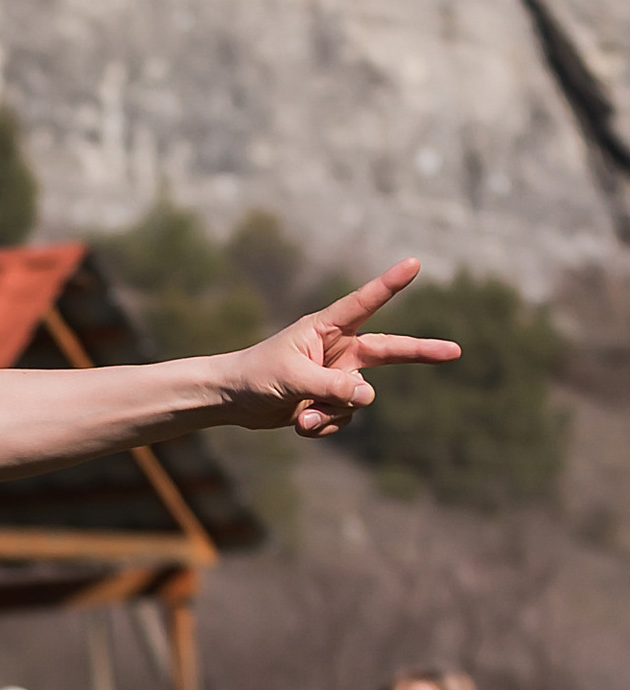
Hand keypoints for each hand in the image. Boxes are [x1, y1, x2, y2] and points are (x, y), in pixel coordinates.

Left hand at [219, 263, 460, 440]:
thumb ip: (331, 387)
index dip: (390, 285)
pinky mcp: (331, 400)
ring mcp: (337, 376)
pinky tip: (299, 423)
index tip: (414, 264)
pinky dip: (323, 425)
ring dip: (330, 412)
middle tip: (455, 351)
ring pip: (358, 399)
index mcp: (326, 328)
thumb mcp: (293, 379)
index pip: (365, 302)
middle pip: (389, 350)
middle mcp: (339, 349)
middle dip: (421, 352)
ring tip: (300, 412)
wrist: (233, 400)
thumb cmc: (256, 375)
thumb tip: (368, 396)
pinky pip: (343, 417)